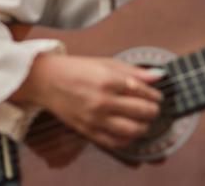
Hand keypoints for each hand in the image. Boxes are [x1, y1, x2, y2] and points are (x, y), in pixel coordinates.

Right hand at [11, 54, 162, 150]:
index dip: (154, 95)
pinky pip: (115, 142)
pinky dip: (127, 139)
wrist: (46, 81)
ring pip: (132, 130)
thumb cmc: (74, 69)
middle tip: (154, 108)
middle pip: (141, 111)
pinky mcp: (88, 131)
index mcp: (107, 80)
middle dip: (153, 111)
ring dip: (144, 127)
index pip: (142, 91)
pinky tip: (129, 132)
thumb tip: (158, 76)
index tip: (157, 96)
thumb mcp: (104, 63)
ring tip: (144, 121)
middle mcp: (102, 101)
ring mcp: (95, 118)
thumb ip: (132, 71)